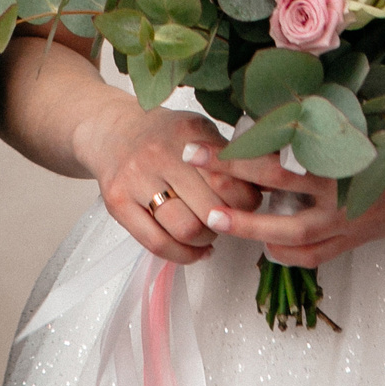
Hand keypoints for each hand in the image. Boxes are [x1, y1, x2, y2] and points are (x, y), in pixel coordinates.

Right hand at [71, 103, 260, 264]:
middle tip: (232, 220)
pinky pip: (157, 243)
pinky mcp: (117, 202)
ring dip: (207, 239)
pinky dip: (184, 255)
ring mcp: (135, 178)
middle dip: (230, 221)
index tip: (250, 203)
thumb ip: (231, 155)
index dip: (248, 199)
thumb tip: (274, 182)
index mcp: (187, 132)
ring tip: (210, 232)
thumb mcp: (199, 131)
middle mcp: (159, 153)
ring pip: (186, 228)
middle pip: (211, 206)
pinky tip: (196, 249)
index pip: (231, 177)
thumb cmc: (164, 135)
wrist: (110, 131)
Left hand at [193, 117, 384, 267]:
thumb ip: (324, 112)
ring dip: (250, 225)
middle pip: (274, 192)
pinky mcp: (359, 239)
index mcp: (342, 157)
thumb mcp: (368, 113)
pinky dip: (287, 253)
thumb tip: (274, 96)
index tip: (202, 141)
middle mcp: (341, 195)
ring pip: (290, 234)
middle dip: (230, 182)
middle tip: (192, 169)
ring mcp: (350, 223)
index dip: (236, 149)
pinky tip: (266, 246)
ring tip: (215, 217)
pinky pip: (315, 255)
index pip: (277, 153)